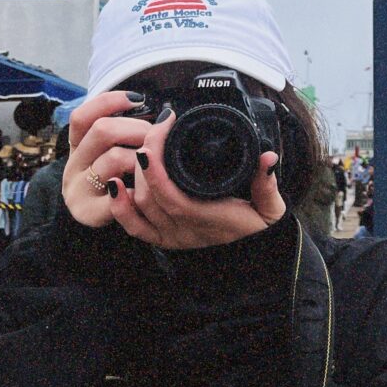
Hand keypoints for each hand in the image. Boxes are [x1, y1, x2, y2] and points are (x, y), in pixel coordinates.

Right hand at [63, 90, 153, 228]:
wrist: (101, 215)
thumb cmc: (118, 176)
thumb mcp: (115, 151)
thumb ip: (128, 130)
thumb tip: (164, 115)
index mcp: (78, 145)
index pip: (82, 116)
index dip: (110, 101)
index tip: (140, 100)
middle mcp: (73, 164)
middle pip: (102, 130)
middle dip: (137, 128)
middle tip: (156, 137)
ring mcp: (77, 188)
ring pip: (113, 158)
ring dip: (140, 158)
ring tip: (152, 163)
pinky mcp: (87, 211)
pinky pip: (116, 194)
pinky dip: (134, 190)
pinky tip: (143, 188)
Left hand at [107, 108, 285, 249]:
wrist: (251, 260)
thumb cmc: (257, 231)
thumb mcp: (270, 210)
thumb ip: (268, 185)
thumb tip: (268, 158)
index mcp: (204, 218)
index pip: (169, 192)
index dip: (157, 163)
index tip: (162, 129)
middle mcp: (182, 230)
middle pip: (149, 194)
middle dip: (146, 157)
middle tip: (157, 127)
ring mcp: (170, 236)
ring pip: (139, 204)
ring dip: (135, 174)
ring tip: (145, 144)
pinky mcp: (162, 239)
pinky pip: (133, 227)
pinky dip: (120, 208)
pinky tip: (115, 184)